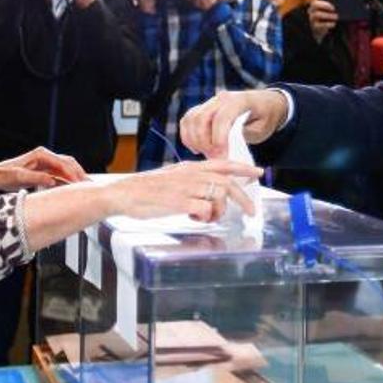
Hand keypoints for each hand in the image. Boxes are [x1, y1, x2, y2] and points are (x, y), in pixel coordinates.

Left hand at [0, 146, 87, 191]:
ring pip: (66, 168)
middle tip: (88, 185)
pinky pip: (60, 174)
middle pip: (68, 162)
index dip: (73, 174)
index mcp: (41, 155)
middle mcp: (45, 156)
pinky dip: (68, 180)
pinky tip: (73, 188)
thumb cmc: (4, 175)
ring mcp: (45, 163)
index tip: (80, 184)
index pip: (63, 163)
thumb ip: (37, 178)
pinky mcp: (43, 170)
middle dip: (79, 173)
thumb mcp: (19, 177)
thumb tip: (52, 181)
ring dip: (75, 177)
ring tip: (84, 187)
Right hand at [100, 159, 260, 221]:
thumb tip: (207, 188)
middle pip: (227, 183)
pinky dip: (205, 217)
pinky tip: (194, 219)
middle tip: (251, 211)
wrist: (125, 193)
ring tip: (208, 218)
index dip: (242, 168)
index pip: (223, 164)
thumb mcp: (172, 176)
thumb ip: (191, 179)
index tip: (257, 172)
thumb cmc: (146, 189)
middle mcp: (191, 175)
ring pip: (219, 197)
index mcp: (190, 167)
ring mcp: (186, 188)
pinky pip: (205, 210)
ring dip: (219, 211)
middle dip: (243, 198)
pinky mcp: (180, 203)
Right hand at [180, 88, 288, 159]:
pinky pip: (188, 120)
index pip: (222, 118)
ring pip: (191, 119)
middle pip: (202, 118)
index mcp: (239, 101)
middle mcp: (221, 98)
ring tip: (205, 154)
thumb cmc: (266, 118)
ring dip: (194, 139)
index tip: (220, 156)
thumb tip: (226, 149)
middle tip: (213, 158)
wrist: (265, 104)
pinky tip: (197, 148)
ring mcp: (211, 101)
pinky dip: (188, 135)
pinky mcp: (203, 108)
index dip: (218, 139)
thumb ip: (243, 136)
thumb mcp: (261, 129)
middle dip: (204, 142)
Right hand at [308, 0, 337, 42]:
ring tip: (337, 16)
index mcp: (318, 2)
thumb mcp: (329, 11)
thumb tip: (344, 5)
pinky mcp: (315, 26)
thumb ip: (334, 6)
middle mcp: (313, 9)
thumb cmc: (326, 17)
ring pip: (317, 14)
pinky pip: (320, 25)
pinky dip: (328, 24)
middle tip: (334, 8)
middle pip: (315, 4)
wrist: (320, 29)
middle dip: (325, 5)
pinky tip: (334, 24)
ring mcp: (312, 18)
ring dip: (328, 15)